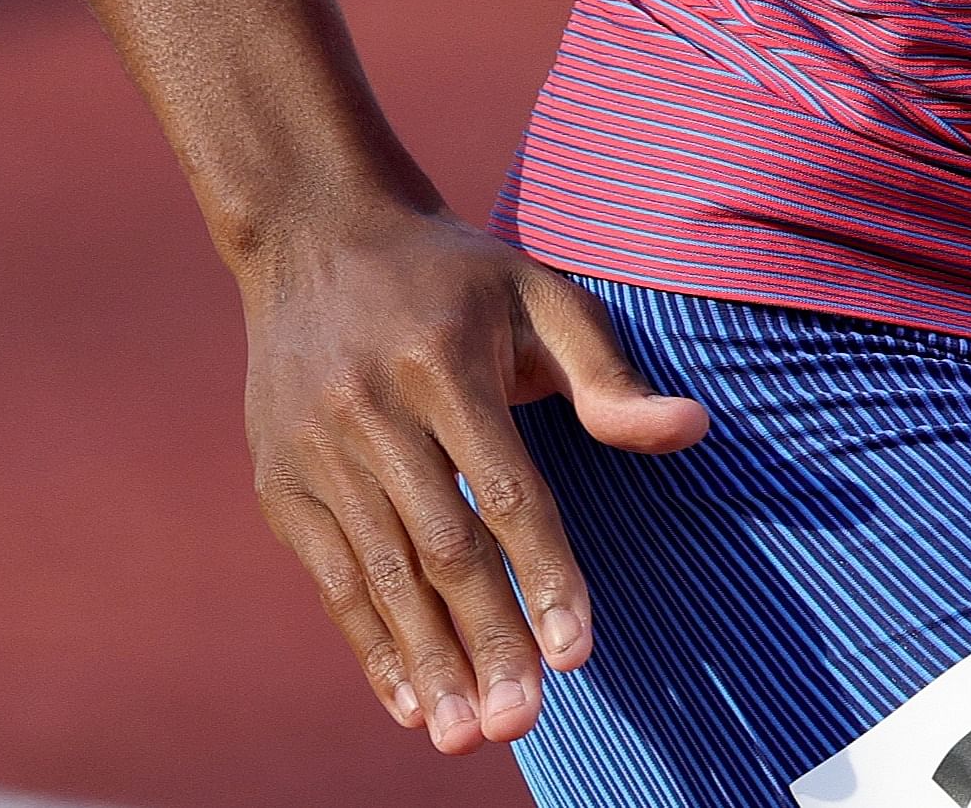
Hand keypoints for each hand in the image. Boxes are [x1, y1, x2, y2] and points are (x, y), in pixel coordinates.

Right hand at [237, 196, 710, 753]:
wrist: (312, 235)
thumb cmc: (451, 276)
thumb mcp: (537, 293)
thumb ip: (608, 373)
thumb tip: (692, 431)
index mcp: (445, 359)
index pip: (504, 487)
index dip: (544, 573)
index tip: (578, 653)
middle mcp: (371, 406)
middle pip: (439, 545)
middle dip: (487, 639)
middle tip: (524, 722)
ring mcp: (314, 449)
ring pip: (380, 575)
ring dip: (428, 661)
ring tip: (469, 736)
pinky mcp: (278, 482)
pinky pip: (331, 579)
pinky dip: (370, 646)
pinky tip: (411, 703)